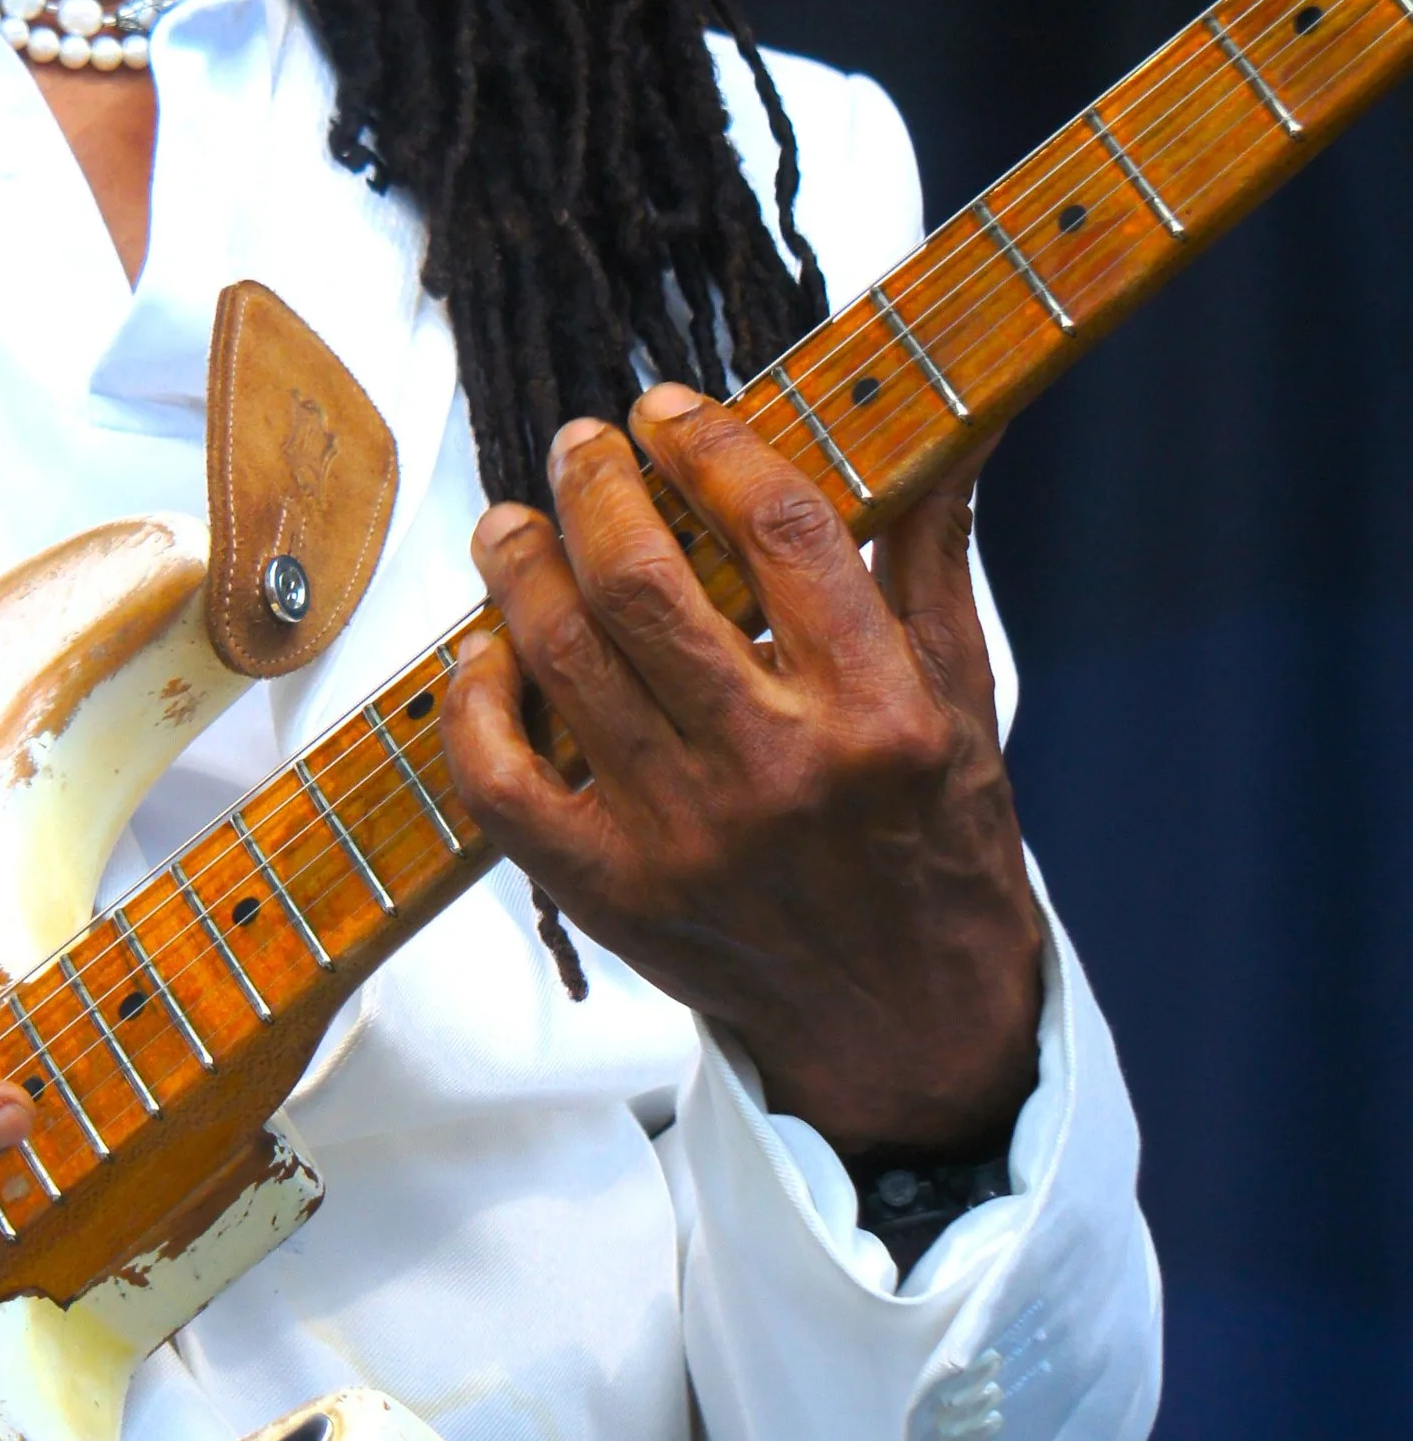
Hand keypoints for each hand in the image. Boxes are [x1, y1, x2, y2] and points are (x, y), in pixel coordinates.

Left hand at [440, 386, 1044, 1162]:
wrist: (907, 1031)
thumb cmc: (936, 853)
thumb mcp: (965, 702)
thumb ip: (931, 558)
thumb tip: (944, 428)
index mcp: (881, 712)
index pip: (781, 530)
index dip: (712, 447)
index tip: (671, 409)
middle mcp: (779, 771)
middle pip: (644, 581)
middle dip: (594, 487)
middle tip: (579, 447)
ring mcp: (685, 837)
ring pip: (563, 659)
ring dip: (518, 567)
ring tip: (511, 523)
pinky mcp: (614, 892)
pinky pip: (501, 780)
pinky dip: (475, 702)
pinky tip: (485, 652)